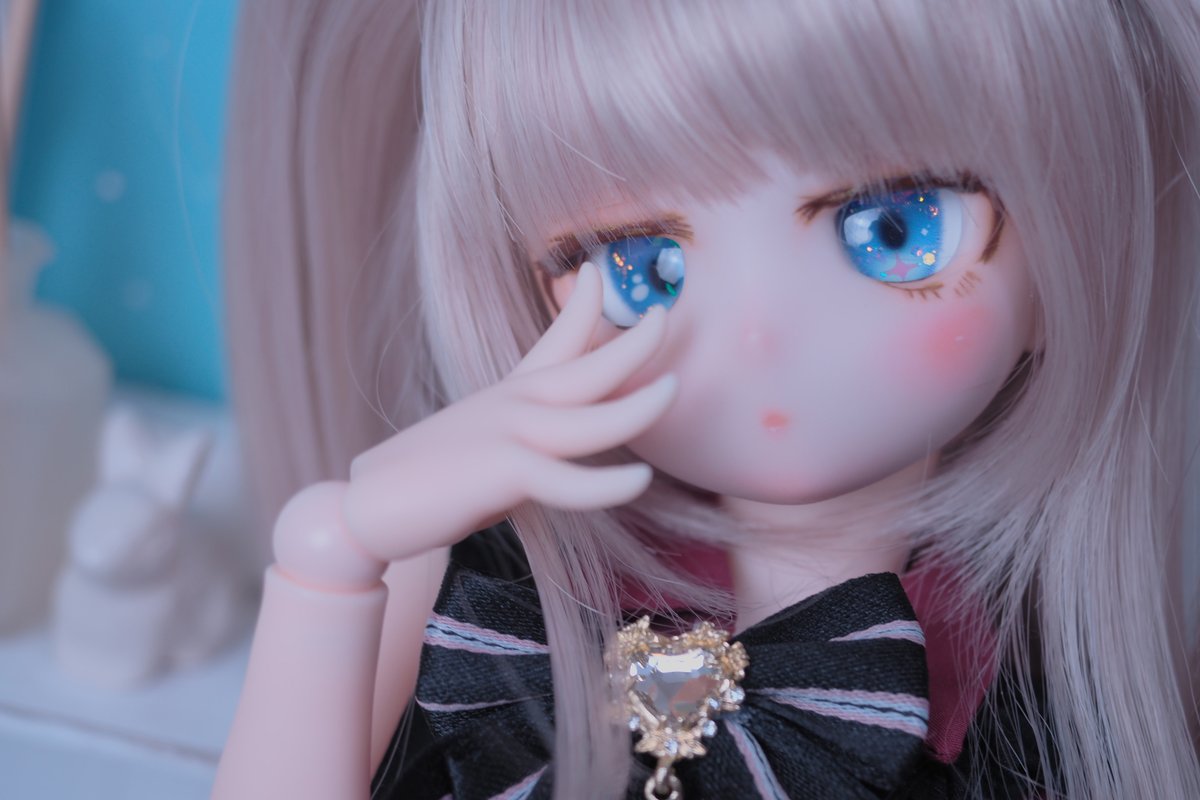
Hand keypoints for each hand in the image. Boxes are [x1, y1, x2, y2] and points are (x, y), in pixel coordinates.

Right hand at [342, 261, 675, 562]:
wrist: (364, 511)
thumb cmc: (423, 485)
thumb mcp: (477, 446)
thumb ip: (518, 440)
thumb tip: (551, 450)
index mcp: (506, 396)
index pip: (552, 341)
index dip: (579, 306)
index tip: (593, 272)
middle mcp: (511, 405)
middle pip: (586, 367)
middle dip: (631, 342)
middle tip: (664, 314)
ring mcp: (508, 435)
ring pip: (592, 419)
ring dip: (639, 404)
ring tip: (675, 388)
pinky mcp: (502, 474)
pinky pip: (567, 482)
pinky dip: (605, 484)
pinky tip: (639, 481)